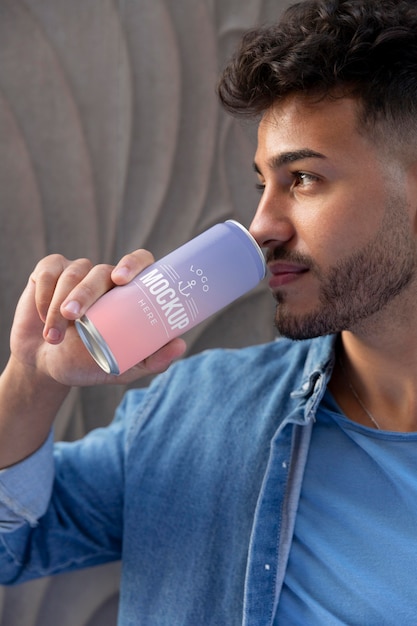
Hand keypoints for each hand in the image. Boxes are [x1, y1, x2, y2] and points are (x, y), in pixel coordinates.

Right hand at [9, 251, 186, 387]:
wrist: (46, 367)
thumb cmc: (88, 362)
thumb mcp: (121, 365)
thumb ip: (151, 360)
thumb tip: (180, 344)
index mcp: (128, 293)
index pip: (140, 262)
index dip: (133, 263)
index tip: (121, 279)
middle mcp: (105, 278)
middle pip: (101, 270)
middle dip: (85, 293)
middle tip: (73, 317)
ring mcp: (76, 273)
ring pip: (72, 275)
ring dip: (58, 306)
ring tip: (54, 337)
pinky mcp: (48, 273)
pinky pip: (47, 274)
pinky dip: (43, 298)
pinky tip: (43, 319)